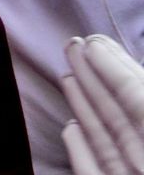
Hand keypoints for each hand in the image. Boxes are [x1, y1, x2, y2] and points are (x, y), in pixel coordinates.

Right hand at [61, 34, 143, 174]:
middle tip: (72, 45)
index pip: (137, 93)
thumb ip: (135, 92)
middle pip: (118, 112)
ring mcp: (127, 172)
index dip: (115, 66)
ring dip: (83, 104)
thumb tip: (110, 59)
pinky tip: (69, 126)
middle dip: (94, 76)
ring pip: (103, 136)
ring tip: (66, 74)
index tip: (93, 40)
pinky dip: (78, 148)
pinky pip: (90, 168)